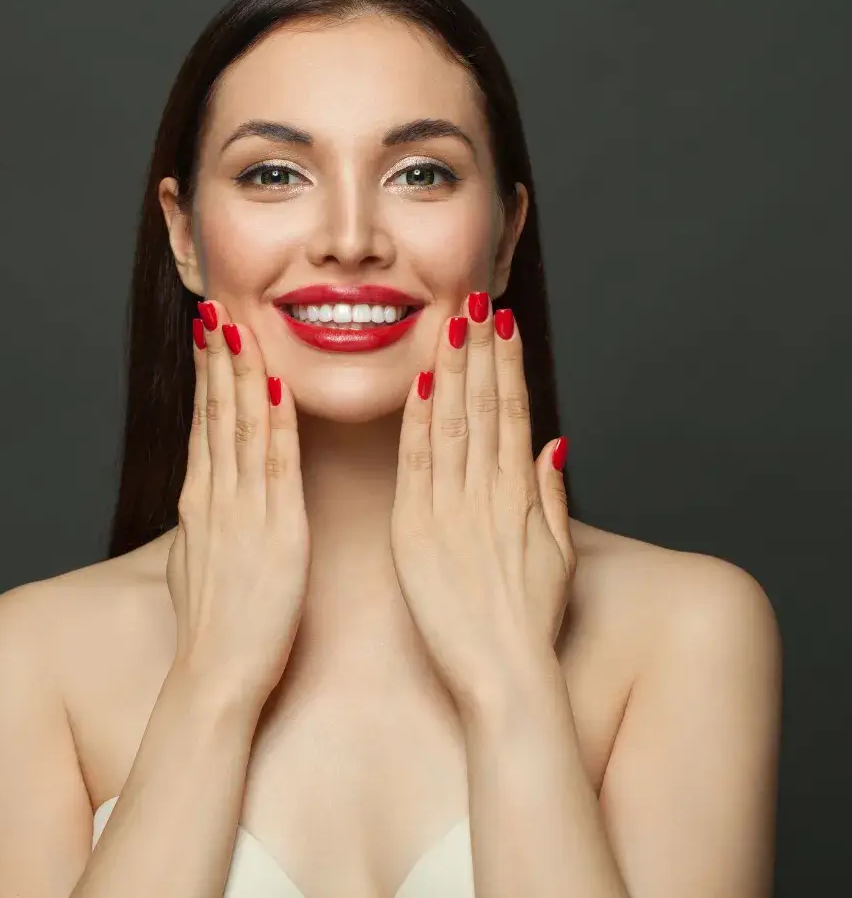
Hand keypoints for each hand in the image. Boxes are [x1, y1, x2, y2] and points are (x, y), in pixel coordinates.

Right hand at [167, 299, 310, 706]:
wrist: (214, 678)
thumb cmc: (214, 629)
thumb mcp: (200, 565)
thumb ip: (206, 526)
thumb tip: (206, 503)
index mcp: (201, 503)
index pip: (204, 423)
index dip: (207, 375)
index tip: (210, 333)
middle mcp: (216, 497)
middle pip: (215, 412)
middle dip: (217, 357)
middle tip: (218, 305)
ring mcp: (242, 511)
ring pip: (239, 427)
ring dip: (240, 372)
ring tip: (237, 323)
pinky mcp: (275, 532)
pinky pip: (275, 467)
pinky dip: (274, 423)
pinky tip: (275, 387)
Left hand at [390, 292, 576, 717]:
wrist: (504, 675)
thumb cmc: (531, 621)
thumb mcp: (557, 556)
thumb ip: (553, 496)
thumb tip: (555, 444)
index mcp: (520, 495)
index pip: (513, 412)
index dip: (508, 363)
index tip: (505, 323)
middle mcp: (488, 493)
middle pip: (485, 407)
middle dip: (481, 349)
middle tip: (477, 299)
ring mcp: (451, 510)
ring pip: (454, 424)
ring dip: (453, 370)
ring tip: (454, 322)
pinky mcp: (416, 532)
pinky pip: (418, 466)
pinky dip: (420, 423)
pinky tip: (423, 384)